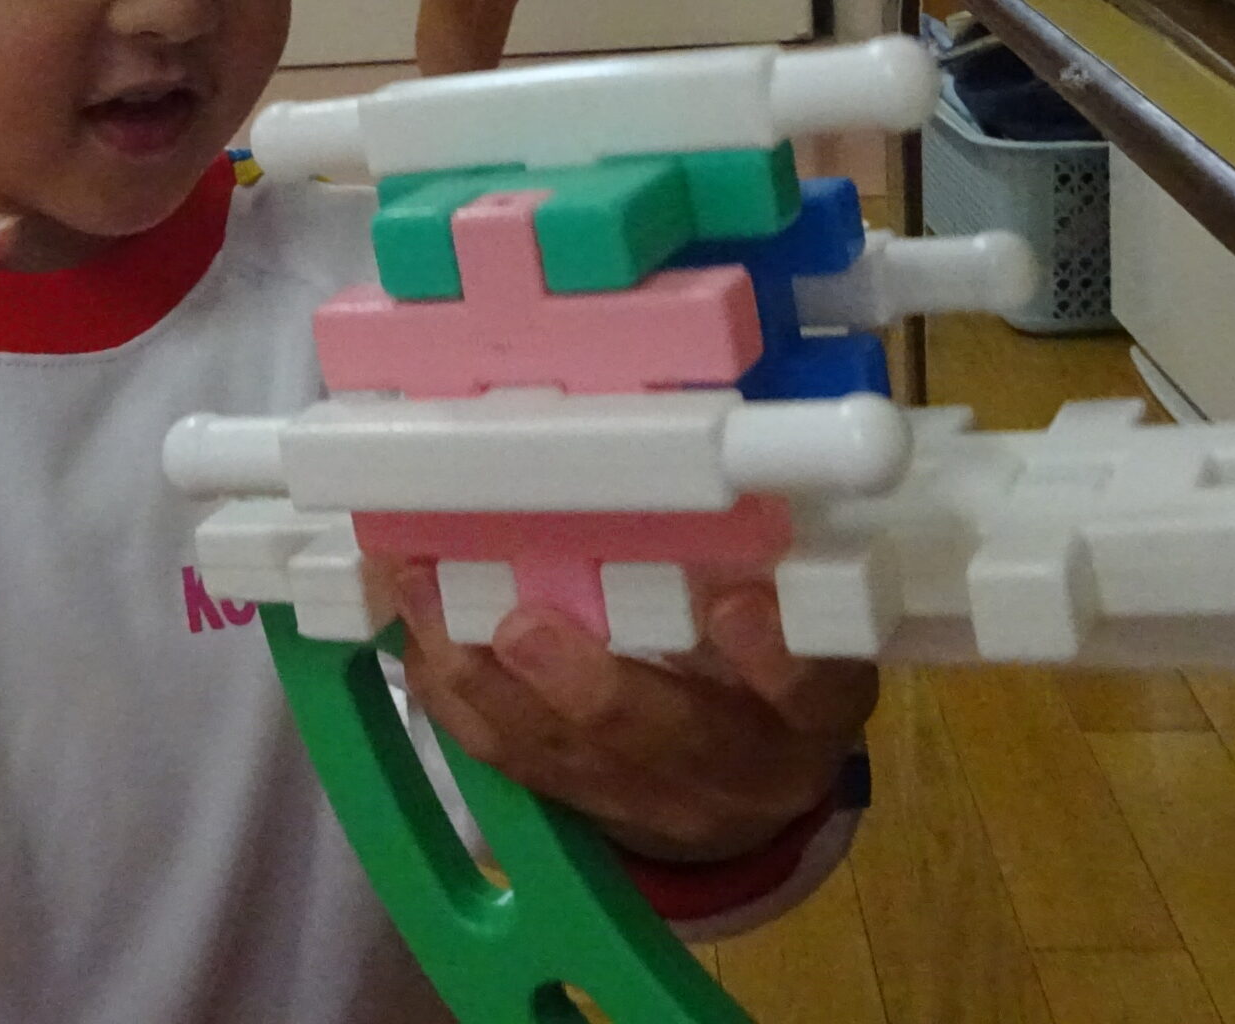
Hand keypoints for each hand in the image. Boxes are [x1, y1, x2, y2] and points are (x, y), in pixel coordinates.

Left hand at [395, 569, 876, 862]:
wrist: (746, 791)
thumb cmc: (773, 661)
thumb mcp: (804, 608)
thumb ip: (763, 545)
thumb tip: (695, 428)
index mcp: (813, 710)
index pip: (815, 691)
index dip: (778, 656)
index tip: (738, 602)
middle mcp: (743, 768)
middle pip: (675, 741)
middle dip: (593, 687)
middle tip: (524, 626)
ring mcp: (658, 802)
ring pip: (572, 756)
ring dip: (491, 682)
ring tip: (430, 597)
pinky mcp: (584, 806)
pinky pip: (511, 760)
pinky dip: (458, 696)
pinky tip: (418, 632)